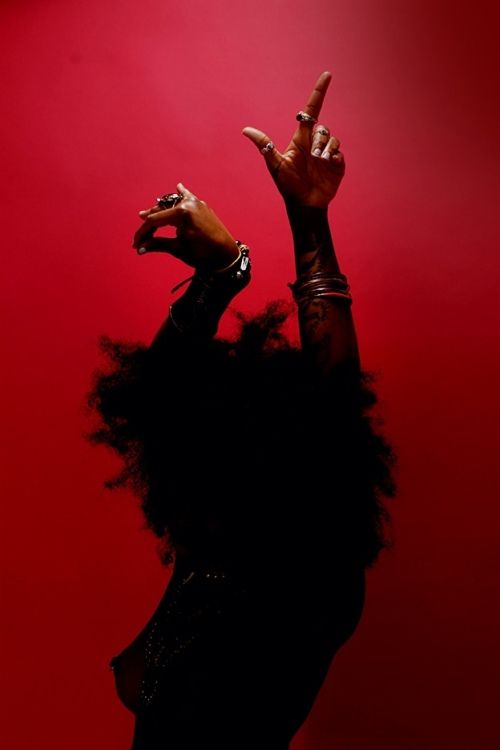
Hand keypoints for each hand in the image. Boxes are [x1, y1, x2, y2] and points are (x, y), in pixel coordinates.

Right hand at [133, 183, 238, 270]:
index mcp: (182, 212)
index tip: (136, 244)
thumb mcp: (178, 249)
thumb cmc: (203, 254)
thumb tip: (140, 248)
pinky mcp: (202, 207)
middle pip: (161, 211)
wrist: (227, 256)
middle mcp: (189, 203)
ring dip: (160, 211)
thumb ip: (158, 245)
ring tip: (148, 216)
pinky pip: (189, 197)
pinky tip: (179, 187)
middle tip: (141, 238)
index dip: (143, 233)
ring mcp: (197, 203)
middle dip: (149, 225)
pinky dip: (182, 194)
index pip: (155, 221)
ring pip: (172, 204)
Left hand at [242, 72, 344, 208]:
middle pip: (322, 127)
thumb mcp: (275, 164)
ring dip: (326, 149)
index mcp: (301, 139)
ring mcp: (327, 153)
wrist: (304, 204)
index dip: (319, 92)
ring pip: (332, 139)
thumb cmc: (288, 185)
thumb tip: (245, 130)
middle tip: (314, 156)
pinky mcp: (337, 164)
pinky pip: (340, 152)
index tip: (327, 75)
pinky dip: (335, 157)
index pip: (311, 110)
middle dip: (319, 140)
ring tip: (320, 163)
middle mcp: (315, 143)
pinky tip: (328, 166)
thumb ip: (264, 145)